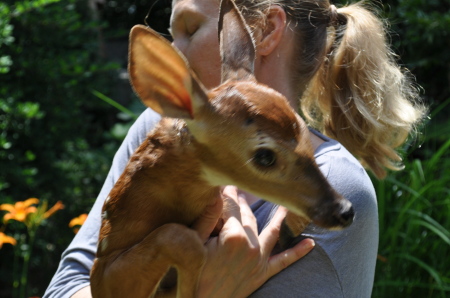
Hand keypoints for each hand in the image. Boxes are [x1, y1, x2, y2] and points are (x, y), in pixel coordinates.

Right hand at [191, 186, 314, 297]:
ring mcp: (259, 261)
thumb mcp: (194, 243)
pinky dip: (297, 252)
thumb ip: (207, 218)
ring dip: (279, 218)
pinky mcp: (262, 274)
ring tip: (285, 206)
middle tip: (239, 190)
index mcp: (234, 237)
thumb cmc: (191, 274)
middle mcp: (251, 246)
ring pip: (271, 232)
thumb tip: (215, 194)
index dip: (228, 194)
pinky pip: (283, 261)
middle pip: (249, 217)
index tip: (226, 183)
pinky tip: (310, 244)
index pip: (232, 207)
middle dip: (243, 202)